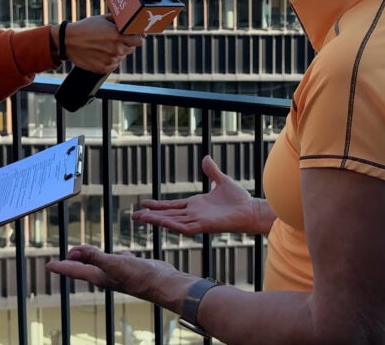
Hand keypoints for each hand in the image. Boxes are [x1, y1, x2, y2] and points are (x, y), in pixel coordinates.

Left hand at [45, 245, 189, 308]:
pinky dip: (117, 254)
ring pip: (101, 263)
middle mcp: (107, 275)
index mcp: (99, 276)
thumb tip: (72, 251)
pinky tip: (121, 251)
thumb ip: (93, 257)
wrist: (163, 284)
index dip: (61, 266)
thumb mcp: (114, 264)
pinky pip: (120, 259)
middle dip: (72, 264)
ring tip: (85, 254)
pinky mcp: (132, 266)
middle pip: (84, 268)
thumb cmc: (139, 276)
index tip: (48, 265)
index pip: (75, 270)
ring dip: (92, 259)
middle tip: (61, 261)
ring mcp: (119, 271)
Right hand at [64, 14, 144, 73]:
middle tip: (114, 39)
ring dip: (117, 52)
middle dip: (126, 44)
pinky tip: (100, 53)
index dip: (136, 37)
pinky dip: (110, 59)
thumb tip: (131, 22)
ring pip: (122, 57)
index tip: (131, 36)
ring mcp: (111, 60)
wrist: (68, 41)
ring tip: (103, 45)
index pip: (139, 41)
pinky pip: (114, 64)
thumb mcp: (103, 19)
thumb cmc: (85, 28)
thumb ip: (119, 21)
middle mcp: (116, 49)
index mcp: (118, 36)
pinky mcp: (104, 69)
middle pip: (131, 49)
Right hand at [132, 156, 273, 235]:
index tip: (143, 204)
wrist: (250, 210)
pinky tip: (162, 221)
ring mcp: (198, 221)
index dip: (158, 205)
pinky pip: (185, 227)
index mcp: (195, 205)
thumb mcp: (222, 181)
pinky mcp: (204, 226)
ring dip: (157, 220)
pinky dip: (173, 225)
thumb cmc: (239, 199)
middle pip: (167, 215)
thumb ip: (212, 172)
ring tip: (141, 218)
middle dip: (150, 216)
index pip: (172, 206)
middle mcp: (193, 214)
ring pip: (172, 221)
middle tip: (133, 216)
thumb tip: (205, 158)